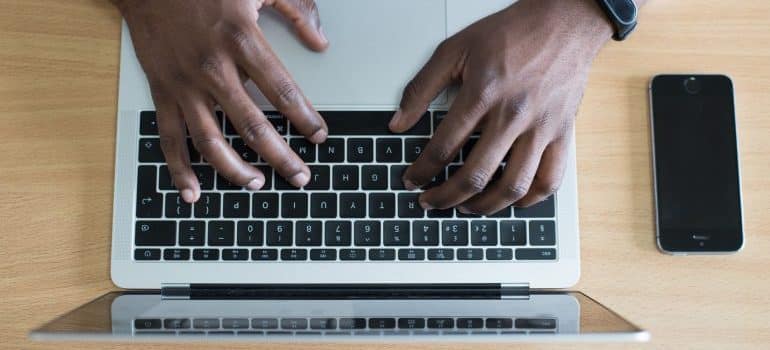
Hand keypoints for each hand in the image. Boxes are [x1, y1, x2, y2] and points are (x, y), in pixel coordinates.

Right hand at [115, 0, 328, 202]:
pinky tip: (193, 191)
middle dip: (280, 156)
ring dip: (235, 170)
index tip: (319, 136)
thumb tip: (321, 42)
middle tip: (299, 177)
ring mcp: (184, 84)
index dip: (304, 118)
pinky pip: (169, 138)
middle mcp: (213, 68)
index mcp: (242, 40)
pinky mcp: (162, 91)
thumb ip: (296, 10)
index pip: (282, 91)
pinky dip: (179, 169)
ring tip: (257, 184)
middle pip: (252, 126)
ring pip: (211, 140)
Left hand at [390, 0, 612, 213]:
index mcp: (483, 94)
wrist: (564, 21)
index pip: (443, 147)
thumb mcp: (455, 49)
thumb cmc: (511, 33)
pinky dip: (529, 200)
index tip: (412, 180)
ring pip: (513, 186)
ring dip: (484, 206)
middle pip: (475, 175)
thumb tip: (398, 122)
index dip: (422, 170)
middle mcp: (513, 115)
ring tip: (466, 208)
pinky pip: (550, 181)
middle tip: (430, 202)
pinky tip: (511, 202)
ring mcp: (541, 128)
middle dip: (445, 197)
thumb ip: (422, 87)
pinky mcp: (562, 134)